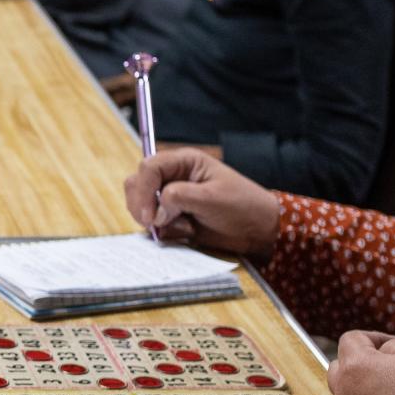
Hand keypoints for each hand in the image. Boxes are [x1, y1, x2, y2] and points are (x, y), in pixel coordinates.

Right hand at [125, 147, 279, 258]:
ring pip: (139, 204)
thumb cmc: (242, 206)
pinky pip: (151, 223)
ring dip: (152, 220)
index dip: (144, 190)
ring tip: (180, 227)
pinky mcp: (171, 216)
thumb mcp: (212, 198)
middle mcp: (173, 176)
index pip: (149, 168)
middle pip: (137, 184)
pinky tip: (183, 232)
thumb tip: (155, 211)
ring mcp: (170, 197)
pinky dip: (160, 231)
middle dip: (142, 205)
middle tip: (155, 224)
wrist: (257, 231)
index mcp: (184, 162)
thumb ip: (180, 197)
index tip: (150, 216)